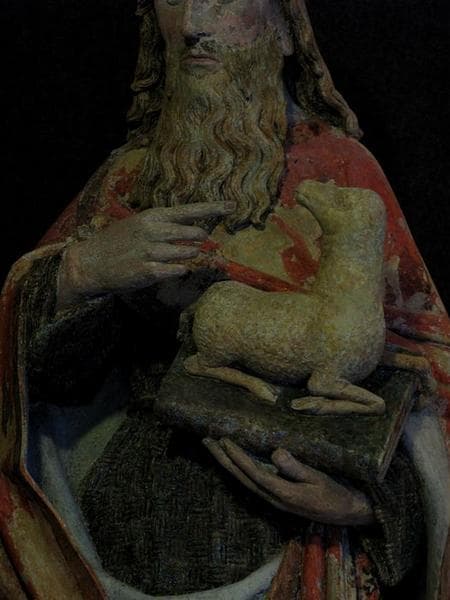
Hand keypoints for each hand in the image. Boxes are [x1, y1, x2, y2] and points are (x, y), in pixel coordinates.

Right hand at [57, 201, 233, 309]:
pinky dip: (179, 271)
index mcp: (153, 216)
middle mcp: (154, 231)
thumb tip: (193, 230)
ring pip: (187, 254)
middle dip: (200, 241)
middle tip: (197, 245)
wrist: (90, 262)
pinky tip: (171, 269)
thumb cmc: (117, 242)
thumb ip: (165, 225)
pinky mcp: (148, 271)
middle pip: (194, 234)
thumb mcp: (139, 224)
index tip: (234, 206)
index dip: (214, 208)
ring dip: (188, 257)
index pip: (190, 210)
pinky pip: (177, 271)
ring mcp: (151, 251)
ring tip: (171, 256)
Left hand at [203, 438, 373, 526]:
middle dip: (222, 459)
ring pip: (244, 479)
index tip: (223, 440)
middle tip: (206, 440)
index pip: (253, 472)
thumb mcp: (319, 479)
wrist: (350, 513)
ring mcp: (275, 498)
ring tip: (214, 446)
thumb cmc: (336, 494)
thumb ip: (297, 468)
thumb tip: (276, 452)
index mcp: (282, 493)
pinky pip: (253, 480)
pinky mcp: (279, 496)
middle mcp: (273, 497)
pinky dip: (240, 468)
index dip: (237, 456)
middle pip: (241, 477)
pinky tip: (234, 459)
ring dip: (228, 463)